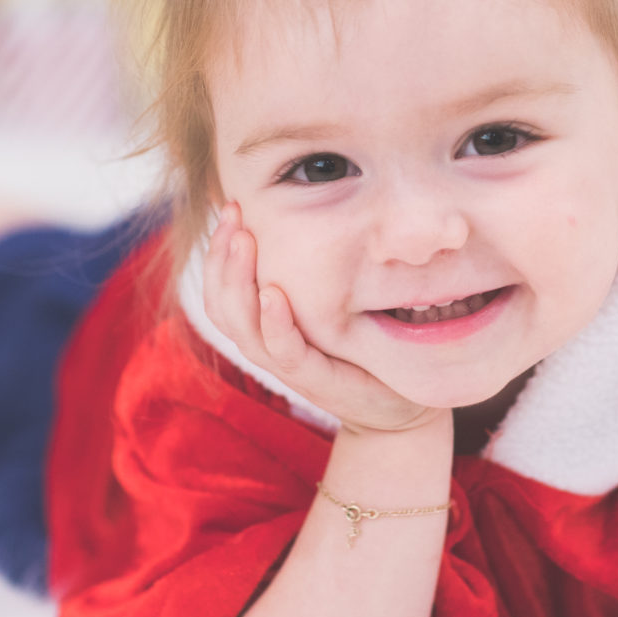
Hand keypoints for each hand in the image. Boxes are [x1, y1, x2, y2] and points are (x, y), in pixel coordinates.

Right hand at [202, 202, 443, 435]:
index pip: (222, 289)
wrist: (400, 409)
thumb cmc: (367, 349)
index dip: (217, 250)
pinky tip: (273, 294)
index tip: (231, 207)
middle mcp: (269, 346)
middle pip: (221, 304)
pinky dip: (274, 325)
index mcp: (267, 327)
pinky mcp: (316, 381)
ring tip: (243, 240)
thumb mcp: (337, 305)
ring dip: (238, 281)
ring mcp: (290, 366)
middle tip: (232, 213)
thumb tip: (318, 208)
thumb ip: (320, 272)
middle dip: (220, 255)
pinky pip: (284, 353)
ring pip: (242, 327)